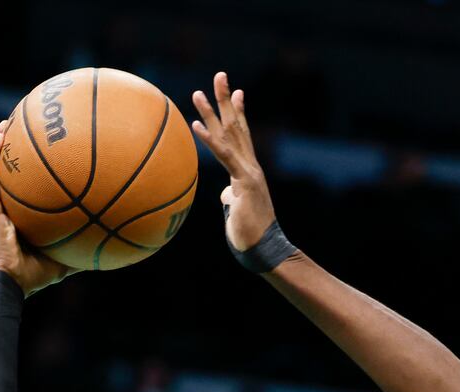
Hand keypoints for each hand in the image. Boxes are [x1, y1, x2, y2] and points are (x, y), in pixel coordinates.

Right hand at [0, 121, 73, 295]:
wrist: (13, 281)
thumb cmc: (39, 273)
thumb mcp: (70, 254)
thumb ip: (87, 244)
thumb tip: (116, 238)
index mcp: (25, 212)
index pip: (32, 183)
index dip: (38, 165)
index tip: (53, 146)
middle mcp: (9, 203)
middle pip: (13, 168)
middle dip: (19, 146)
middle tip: (30, 124)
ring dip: (0, 141)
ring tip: (8, 121)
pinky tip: (0, 138)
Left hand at [191, 72, 277, 251]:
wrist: (263, 249)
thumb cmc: (250, 234)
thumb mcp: (238, 211)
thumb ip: (232, 197)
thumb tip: (225, 195)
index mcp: (249, 171)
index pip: (242, 136)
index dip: (237, 112)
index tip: (234, 91)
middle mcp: (251, 166)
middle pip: (236, 126)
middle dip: (226, 100)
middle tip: (219, 75)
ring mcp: (249, 172)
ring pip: (228, 137)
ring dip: (212, 113)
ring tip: (197, 93)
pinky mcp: (245, 182)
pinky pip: (224, 157)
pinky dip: (209, 140)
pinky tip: (196, 125)